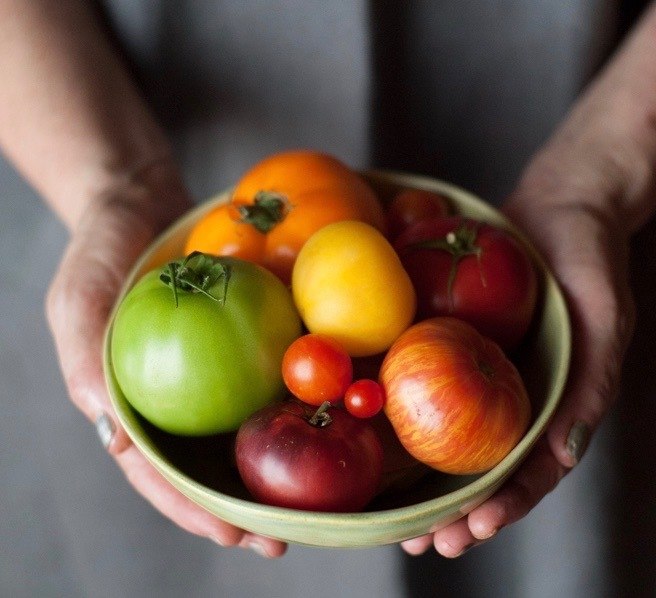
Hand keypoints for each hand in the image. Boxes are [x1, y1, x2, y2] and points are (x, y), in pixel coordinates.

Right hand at [45, 161, 287, 557]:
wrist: (144, 199)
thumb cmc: (101, 249)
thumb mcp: (79, 299)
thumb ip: (87, 363)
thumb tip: (117, 437)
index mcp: (137, 404)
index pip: (161, 471)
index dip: (193, 508)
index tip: (234, 534)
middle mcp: (181, 396)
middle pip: (211, 464)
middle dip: (246, 506)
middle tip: (284, 537)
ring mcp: (216, 370)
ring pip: (246, 428)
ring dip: (281, 464)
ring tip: (318, 500)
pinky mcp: (245, 339)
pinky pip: (271, 372)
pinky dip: (296, 396)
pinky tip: (331, 414)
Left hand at [401, 108, 639, 559]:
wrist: (558, 203)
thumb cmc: (590, 257)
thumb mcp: (606, 315)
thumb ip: (593, 383)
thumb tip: (566, 452)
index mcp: (553, 401)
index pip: (530, 468)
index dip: (505, 505)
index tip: (473, 532)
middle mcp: (512, 394)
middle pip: (482, 465)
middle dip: (455, 510)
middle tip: (423, 544)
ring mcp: (480, 372)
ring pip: (450, 436)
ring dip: (425, 479)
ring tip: (397, 519)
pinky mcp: (453, 343)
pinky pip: (428, 382)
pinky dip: (405, 413)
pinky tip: (376, 432)